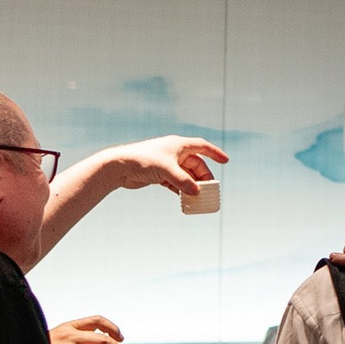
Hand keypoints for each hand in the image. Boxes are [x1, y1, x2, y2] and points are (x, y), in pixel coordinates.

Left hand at [107, 135, 227, 197]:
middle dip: (203, 177)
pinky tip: (184, 198)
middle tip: (209, 189)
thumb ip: (183, 182)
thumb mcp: (167, 171)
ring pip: (186, 175)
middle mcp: (173, 153)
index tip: (226, 161)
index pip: (202, 146)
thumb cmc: (143, 162)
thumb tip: (196, 192)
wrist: (118, 167)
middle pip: (195, 165)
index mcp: (178, 145)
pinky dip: (181, 189)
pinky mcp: (158, 174)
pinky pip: (176, 182)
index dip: (215, 153)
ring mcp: (166, 163)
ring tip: (198, 197)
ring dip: (192, 185)